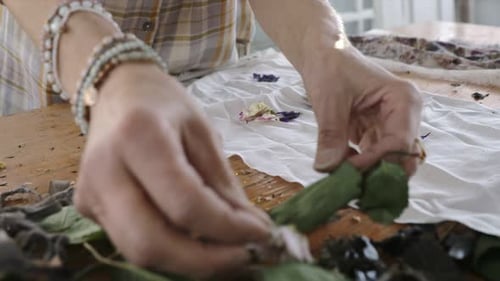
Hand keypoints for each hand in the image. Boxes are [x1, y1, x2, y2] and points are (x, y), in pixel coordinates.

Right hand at [73, 63, 271, 276]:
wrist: (115, 92)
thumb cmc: (164, 104)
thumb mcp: (202, 132)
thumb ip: (222, 183)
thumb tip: (250, 229)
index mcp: (138, 137)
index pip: (185, 204)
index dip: (227, 228)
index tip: (263, 234)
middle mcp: (104, 171)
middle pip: (151, 243)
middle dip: (205, 262)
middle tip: (245, 255)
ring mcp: (89, 193)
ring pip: (138, 252)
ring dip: (188, 263)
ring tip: (227, 251)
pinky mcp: (86, 207)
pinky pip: (131, 242)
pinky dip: (170, 250)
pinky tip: (197, 240)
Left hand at [302, 47, 422, 174]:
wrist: (322, 55)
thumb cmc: (330, 67)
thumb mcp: (329, 101)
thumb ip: (331, 135)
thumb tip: (326, 168)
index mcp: (403, 101)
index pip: (400, 142)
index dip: (376, 161)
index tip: (348, 170)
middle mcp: (404, 116)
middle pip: (402, 157)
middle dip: (378, 173)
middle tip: (351, 183)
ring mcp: (391, 126)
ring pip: (388, 162)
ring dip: (368, 173)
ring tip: (343, 180)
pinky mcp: (376, 134)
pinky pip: (373, 158)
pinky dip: (359, 167)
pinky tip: (341, 171)